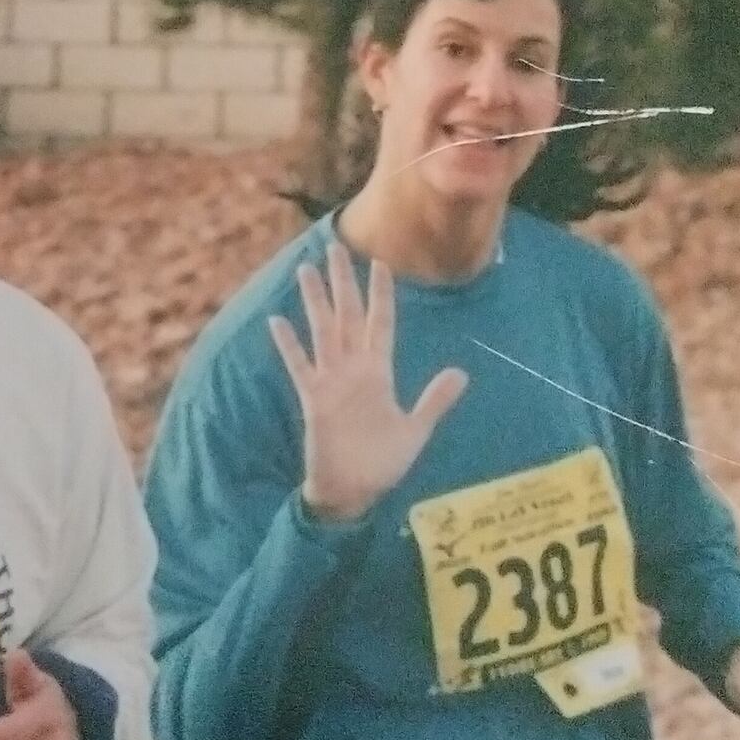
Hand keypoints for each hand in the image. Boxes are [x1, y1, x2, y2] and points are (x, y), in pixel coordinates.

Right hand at [269, 241, 467, 520]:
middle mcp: (354, 370)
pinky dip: (289, 345)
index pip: (381, 324)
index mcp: (380, 373)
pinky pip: (300, 366)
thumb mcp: (415, 430)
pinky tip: (277, 321)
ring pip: (323, 331)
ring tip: (306, 269)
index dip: (381, 295)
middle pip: (349, 316)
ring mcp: (332, 382)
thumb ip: (434, 400)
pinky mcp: (314, 400)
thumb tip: (462, 373)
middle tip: (336, 247)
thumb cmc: (382, 463)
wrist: (354, 492)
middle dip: (343, 282)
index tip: (381, 264)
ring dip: (315, 301)